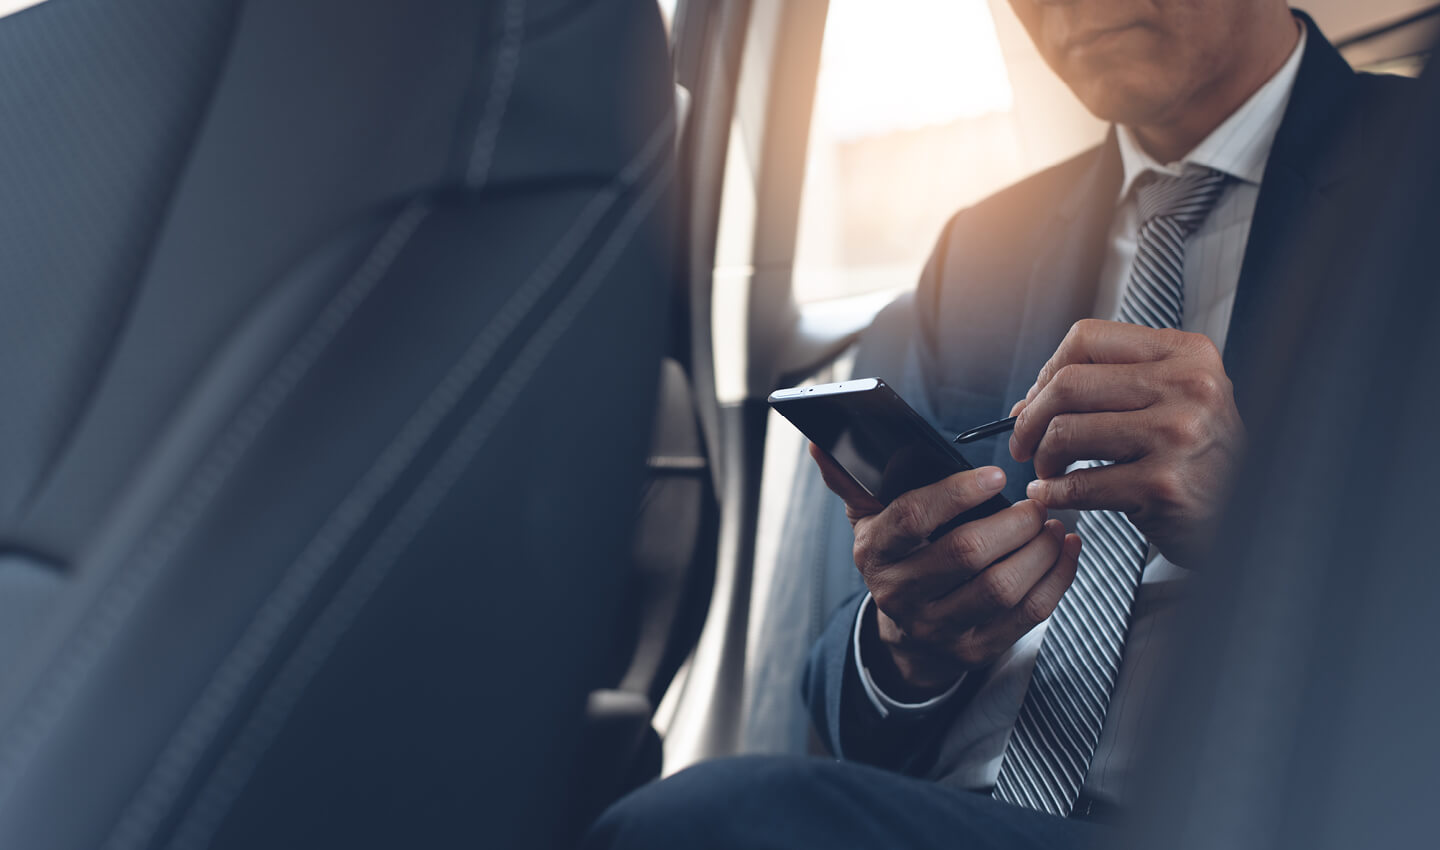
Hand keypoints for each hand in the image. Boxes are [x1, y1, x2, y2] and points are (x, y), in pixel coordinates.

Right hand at [810, 444, 1080, 699]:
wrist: (906, 635)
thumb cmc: (898, 558)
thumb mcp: (870, 519)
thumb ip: (852, 479)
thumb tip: (820, 443)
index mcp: (876, 552)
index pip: (912, 518)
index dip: (956, 494)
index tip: (995, 476)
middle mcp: (901, 592)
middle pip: (966, 554)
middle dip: (1013, 523)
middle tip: (1037, 501)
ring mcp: (938, 627)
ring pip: (1001, 588)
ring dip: (1038, 552)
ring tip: (1052, 524)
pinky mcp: (974, 651)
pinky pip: (1027, 616)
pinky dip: (1056, 579)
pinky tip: (1064, 551)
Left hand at [1008, 319, 1245, 566]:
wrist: (1248, 517)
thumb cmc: (1200, 456)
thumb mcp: (1175, 399)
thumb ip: (1112, 386)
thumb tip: (1029, 400)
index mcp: (1187, 354)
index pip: (1087, 338)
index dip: (1047, 370)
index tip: (1035, 399)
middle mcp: (1189, 387)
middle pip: (1068, 383)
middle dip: (1031, 418)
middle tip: (1024, 442)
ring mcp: (1178, 436)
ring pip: (1067, 431)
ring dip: (1042, 456)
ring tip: (1048, 470)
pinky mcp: (1163, 486)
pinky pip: (1079, 484)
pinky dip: (1052, 492)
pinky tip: (1053, 495)